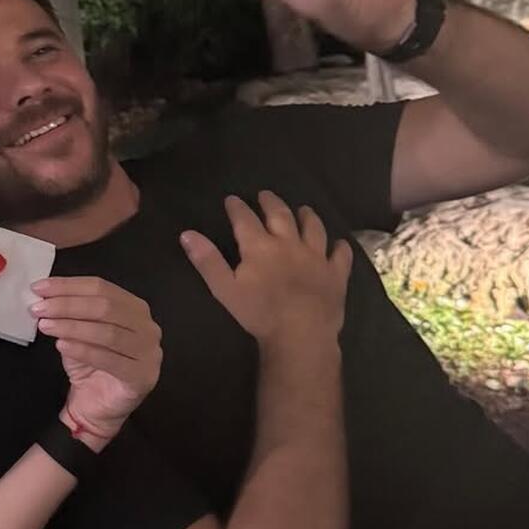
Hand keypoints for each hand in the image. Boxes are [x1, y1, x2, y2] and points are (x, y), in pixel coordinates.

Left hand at [31, 277, 162, 444]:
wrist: (97, 408)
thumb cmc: (89, 366)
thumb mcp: (77, 332)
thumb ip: (69, 312)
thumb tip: (43, 293)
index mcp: (134, 308)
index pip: (101, 287)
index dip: (69, 285)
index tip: (39, 288)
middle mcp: (147, 326)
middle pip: (105, 307)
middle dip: (67, 304)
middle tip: (40, 308)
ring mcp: (148, 352)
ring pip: (107, 332)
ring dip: (72, 326)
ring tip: (45, 326)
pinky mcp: (142, 376)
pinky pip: (109, 359)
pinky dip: (83, 350)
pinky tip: (62, 345)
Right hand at [180, 192, 352, 345]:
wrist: (300, 334)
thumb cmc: (259, 313)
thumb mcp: (224, 288)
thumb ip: (207, 260)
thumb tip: (187, 234)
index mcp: (260, 246)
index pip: (245, 219)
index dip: (237, 207)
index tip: (232, 199)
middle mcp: (289, 243)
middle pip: (280, 215)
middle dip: (271, 203)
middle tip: (265, 195)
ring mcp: (316, 257)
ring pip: (314, 228)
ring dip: (308, 216)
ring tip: (304, 209)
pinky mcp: (336, 273)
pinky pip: (341, 255)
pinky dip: (340, 247)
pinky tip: (340, 244)